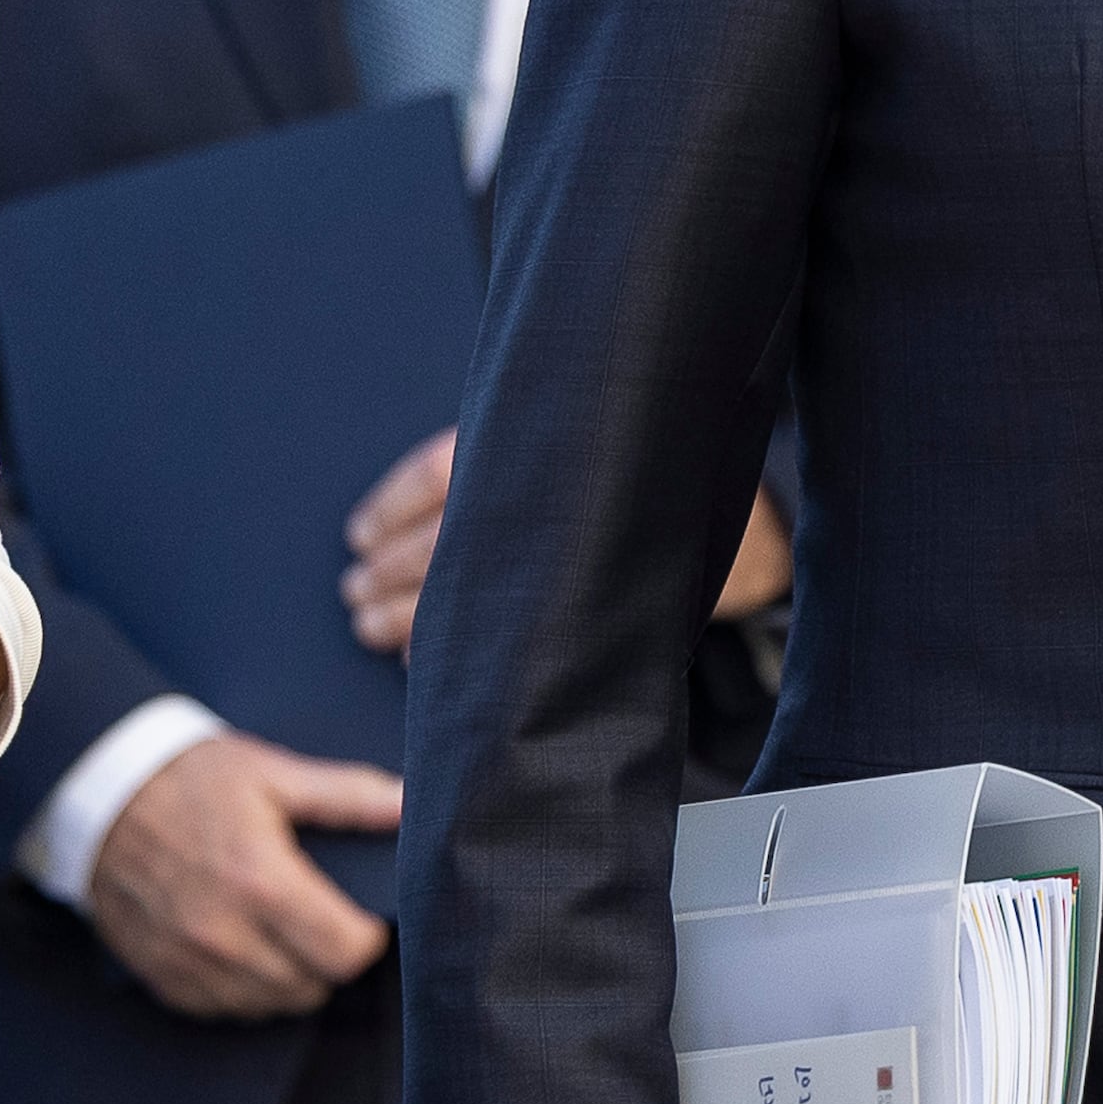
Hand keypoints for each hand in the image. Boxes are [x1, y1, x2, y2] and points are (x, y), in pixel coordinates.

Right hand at [83, 731, 400, 1019]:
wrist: (98, 797)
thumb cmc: (189, 779)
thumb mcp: (271, 772)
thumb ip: (346, 796)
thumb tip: (410, 806)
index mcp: (262, 883)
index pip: (346, 952)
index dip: (365, 936)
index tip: (358, 916)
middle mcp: (226, 935)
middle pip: (314, 986)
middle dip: (329, 958)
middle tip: (319, 919)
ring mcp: (191, 963)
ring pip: (272, 1004)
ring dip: (289, 977)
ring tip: (282, 932)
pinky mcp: (164, 978)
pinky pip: (225, 1009)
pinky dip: (243, 988)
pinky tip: (241, 946)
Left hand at [343, 429, 791, 653]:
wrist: (749, 536)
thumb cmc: (648, 491)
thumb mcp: (580, 461)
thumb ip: (518, 468)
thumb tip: (418, 521)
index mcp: (536, 449)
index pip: (437, 476)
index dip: (390, 507)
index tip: (358, 534)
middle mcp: (545, 491)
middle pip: (436, 538)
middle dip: (384, 571)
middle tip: (353, 595)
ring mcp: (564, 546)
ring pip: (454, 583)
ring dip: (399, 610)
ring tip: (368, 626)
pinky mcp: (583, 597)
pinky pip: (489, 630)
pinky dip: (445, 642)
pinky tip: (419, 655)